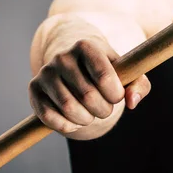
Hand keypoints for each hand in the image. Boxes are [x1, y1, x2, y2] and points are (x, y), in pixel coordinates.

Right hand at [28, 38, 150, 133]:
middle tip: (104, 108)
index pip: (104, 78)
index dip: (115, 95)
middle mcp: (62, 56)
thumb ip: (139, 85)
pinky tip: (74, 121)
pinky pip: (49, 117)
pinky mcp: (33, 88)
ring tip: (90, 115)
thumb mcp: (125, 72)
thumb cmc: (105, 69)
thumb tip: (132, 102)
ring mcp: (45, 72)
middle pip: (88, 96)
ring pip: (68, 108)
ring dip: (86, 120)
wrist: (73, 61)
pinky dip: (67, 126)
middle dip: (103, 110)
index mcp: (87, 46)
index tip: (116, 95)